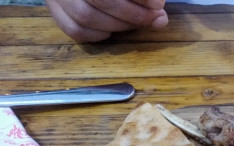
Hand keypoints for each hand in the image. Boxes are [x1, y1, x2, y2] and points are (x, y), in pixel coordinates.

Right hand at [46, 0, 168, 41]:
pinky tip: (112, 29)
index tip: (157, 4)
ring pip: (85, 17)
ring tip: (135, 22)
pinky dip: (98, 34)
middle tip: (154, 17)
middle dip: (133, 14)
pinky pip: (74, 30)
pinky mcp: (54, 9)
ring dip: (119, 26)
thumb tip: (159, 16)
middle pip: (98, 0)